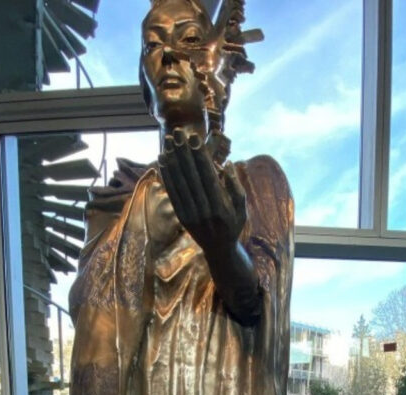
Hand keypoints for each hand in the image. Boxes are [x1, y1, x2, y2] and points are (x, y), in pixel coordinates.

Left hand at [158, 128, 246, 253]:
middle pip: (191, 176)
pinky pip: (172, 192)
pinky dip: (167, 175)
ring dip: (173, 160)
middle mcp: (203, 210)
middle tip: (178, 132)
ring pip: (179, 182)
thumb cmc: (233, 225)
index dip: (199, 156)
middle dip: (184, 152)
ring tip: (168, 142)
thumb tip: (226, 164)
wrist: (219, 250)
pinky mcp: (181, 216)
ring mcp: (190, 214)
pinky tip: (163, 161)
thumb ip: (235, 186)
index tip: (194, 138)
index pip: (207, 176)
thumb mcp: (242, 208)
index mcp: (220, 207)